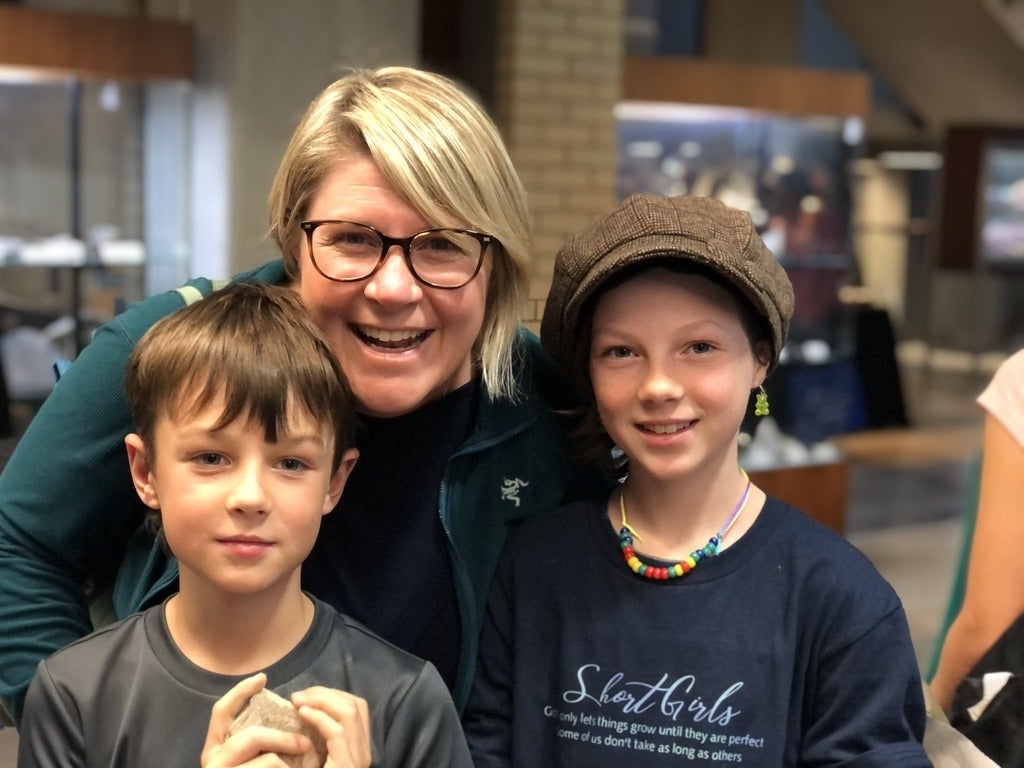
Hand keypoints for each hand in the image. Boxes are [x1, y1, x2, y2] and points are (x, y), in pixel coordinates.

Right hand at [201, 673, 316, 766]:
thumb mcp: (249, 757)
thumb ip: (257, 740)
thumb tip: (288, 715)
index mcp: (215, 747)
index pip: (221, 711)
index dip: (240, 692)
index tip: (263, 678)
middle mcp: (211, 760)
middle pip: (252, 736)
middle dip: (285, 738)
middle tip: (307, 744)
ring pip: (268, 761)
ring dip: (290, 764)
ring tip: (302, 766)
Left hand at [292, 686, 370, 767]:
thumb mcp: (320, 753)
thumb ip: (321, 733)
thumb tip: (305, 706)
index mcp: (360, 747)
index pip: (356, 707)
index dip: (332, 694)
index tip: (307, 695)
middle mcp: (364, 751)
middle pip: (354, 705)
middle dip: (325, 694)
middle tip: (299, 695)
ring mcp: (358, 759)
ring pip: (348, 713)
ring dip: (321, 700)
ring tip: (298, 701)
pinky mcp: (346, 766)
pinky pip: (336, 732)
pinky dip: (318, 717)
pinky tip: (302, 713)